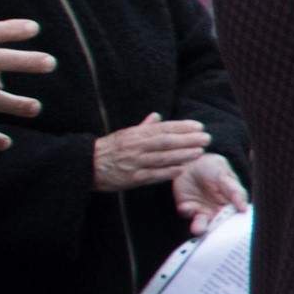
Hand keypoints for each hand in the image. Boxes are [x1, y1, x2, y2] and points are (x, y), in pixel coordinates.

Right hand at [91, 112, 215, 191]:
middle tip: (206, 138)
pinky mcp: (132, 178)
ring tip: (200, 152)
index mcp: (136, 134)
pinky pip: (153, 175)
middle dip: (188, 139)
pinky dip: (168, 172)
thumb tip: (157, 115)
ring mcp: (135, 163)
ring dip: (183, 155)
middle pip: (166, 141)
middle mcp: (136, 147)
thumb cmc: (109, 149)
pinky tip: (183, 169)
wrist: (87, 165)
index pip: (163, 128)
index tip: (199, 126)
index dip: (182, 127)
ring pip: (163, 158)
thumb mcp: (125, 134)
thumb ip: (143, 127)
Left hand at [171, 152, 247, 228]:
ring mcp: (201, 210)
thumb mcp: (227, 176)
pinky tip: (186, 206)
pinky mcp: (186, 207)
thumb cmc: (213, 167)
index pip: (234, 219)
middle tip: (215, 233)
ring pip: (201, 224)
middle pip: (217, 226)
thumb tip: (245, 209)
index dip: (233, 226)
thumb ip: (236, 192)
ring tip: (198, 230)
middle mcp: (216, 211)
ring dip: (199, 228)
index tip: (232, 230)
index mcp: (230, 205)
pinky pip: (186, 214)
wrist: (191, 160)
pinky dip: (186, 211)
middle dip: (215, 231)